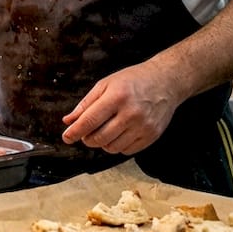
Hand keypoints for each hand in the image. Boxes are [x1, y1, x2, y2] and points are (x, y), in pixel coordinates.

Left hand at [59, 62, 186, 155]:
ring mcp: (143, 126)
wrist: (165, 81)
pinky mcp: (151, 136)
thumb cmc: (133, 80)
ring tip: (105, 130)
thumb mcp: (106, 84)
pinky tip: (119, 133)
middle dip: (87, 138)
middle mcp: (131, 113)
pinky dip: (118, 146)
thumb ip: (86, 104)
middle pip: (100, 138)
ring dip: (103, 143)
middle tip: (86, 132)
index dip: (75, 132)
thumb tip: (69, 121)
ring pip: (112, 148)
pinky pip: (127, 151)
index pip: (90, 121)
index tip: (66, 137)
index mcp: (117, 97)